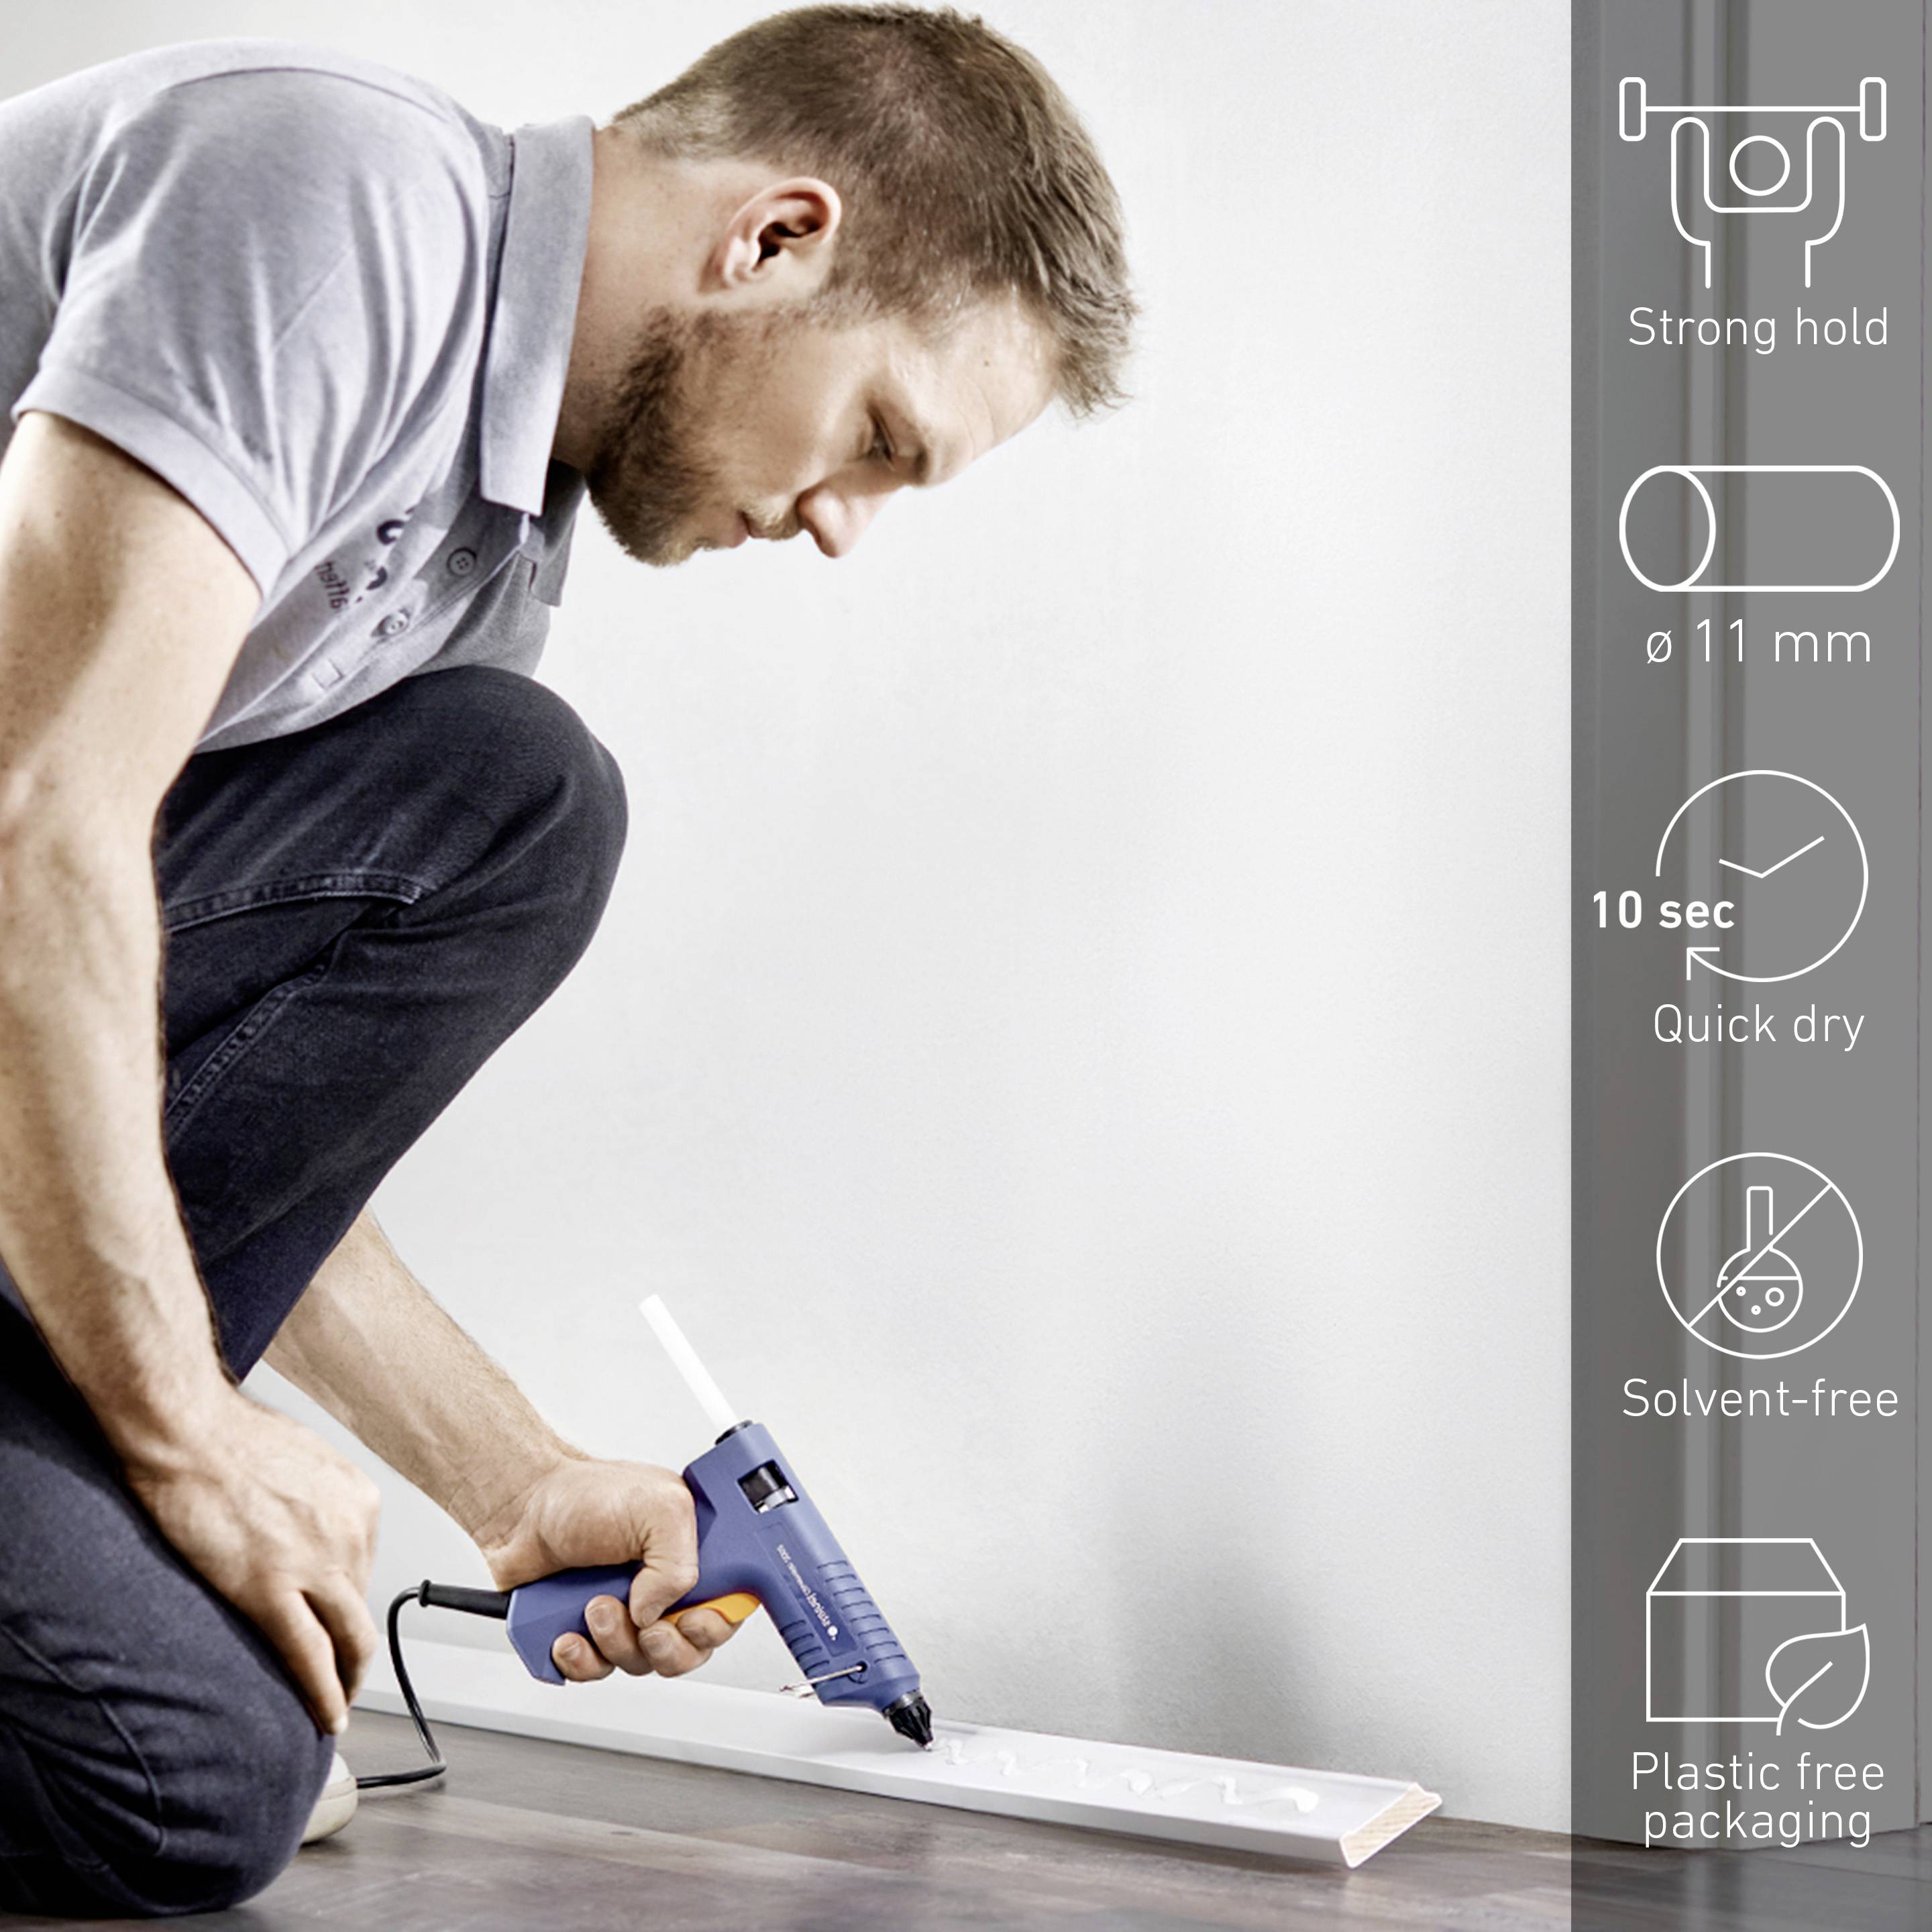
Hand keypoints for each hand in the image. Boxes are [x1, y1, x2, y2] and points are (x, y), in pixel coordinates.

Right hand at [124, 1389, 380, 1735]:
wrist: (189, 1431)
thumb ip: (316, 1503)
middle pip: (362, 1608)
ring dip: (345, 1678)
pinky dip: (323, 1693)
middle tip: (348, 1677)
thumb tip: (308, 1531)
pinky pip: (308, 1655)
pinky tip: (328, 1717)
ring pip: (347, 1639)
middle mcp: (351, 1533)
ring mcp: (315, 1564)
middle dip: (357, 1650)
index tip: (339, 1623)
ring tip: (337, 1704)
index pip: (365, 1569)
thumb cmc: (230, 1437)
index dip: (348, 1601)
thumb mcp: (304, 1463)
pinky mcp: (269, 1590)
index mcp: (359, 1501)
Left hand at [474, 1453, 740, 1683]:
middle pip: (689, 1649)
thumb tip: (660, 1613)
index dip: (715, 1626)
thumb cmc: (585, 1495)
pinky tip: (569, 1632)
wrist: (521, 1510)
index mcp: (692, 1555)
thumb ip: (680, 1563)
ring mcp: (626, 1614)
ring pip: (641, 1663)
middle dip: (666, 1645)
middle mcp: (663, 1588)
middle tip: (646, 1623)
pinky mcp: (589, 1636)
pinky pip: (597, 1672)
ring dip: (617, 1641)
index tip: (692, 1619)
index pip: (728, 1608)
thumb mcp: (657, 1506)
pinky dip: (582, 1659)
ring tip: (594, 1604)